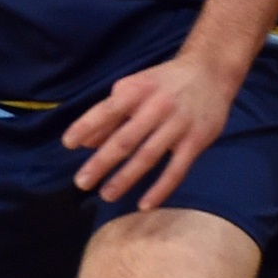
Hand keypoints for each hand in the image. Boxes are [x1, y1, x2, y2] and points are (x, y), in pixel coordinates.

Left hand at [62, 52, 237, 207]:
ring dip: (125, 178)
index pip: (106, 111)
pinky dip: (160, 189)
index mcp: (136, 90)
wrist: (209, 72)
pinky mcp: (196, 142)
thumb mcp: (135, 87)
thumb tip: (86, 142)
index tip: (67, 144)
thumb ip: (111, 113)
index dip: (86, 126)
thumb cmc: (163, 82)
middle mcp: (155, 107)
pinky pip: (176, 170)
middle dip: (101, 162)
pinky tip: (144, 204)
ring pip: (147, 156)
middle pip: (124, 139)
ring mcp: (177, 125)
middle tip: (81, 181)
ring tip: (106, 194)